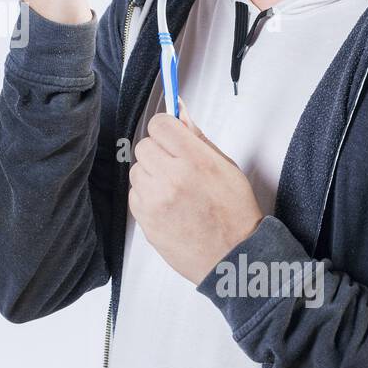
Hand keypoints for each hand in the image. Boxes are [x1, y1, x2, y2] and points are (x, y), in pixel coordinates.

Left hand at [128, 98, 265, 285]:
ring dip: (151, 174)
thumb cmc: (234, 213)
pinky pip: (133, 194)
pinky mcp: (144, 220)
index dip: (166, 128)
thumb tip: (179, 111)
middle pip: (144, 145)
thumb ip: (197, 137)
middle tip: (177, 166)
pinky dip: (146, 196)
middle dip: (159, 151)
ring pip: (136, 169)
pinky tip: (167, 204)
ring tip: (174, 188)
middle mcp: (171, 179)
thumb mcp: (225, 167)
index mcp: (195, 161)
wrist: (232, 256)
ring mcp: (155, 201)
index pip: (160, 124)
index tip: (173, 136)